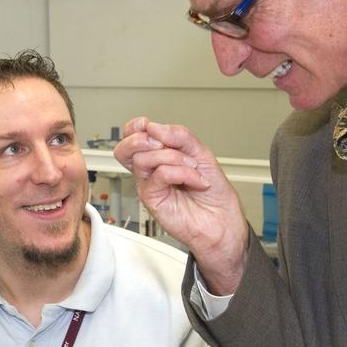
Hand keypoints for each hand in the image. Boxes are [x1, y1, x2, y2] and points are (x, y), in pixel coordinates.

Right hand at [114, 117, 250, 293]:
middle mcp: (150, 172)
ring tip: (192, 167)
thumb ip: (180, 137)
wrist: (222, 221)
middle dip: (141, 139)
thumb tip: (155, 127)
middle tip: (163, 143)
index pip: (132, 138)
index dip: (135, 127)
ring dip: (174, 157)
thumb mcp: (201, 154)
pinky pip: (160, 174)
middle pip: (124, 149)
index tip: (148, 124)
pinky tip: (195, 180)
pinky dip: (182, 172)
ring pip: (143, 158)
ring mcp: (150, 185)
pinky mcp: (153, 199)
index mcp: (158, 157)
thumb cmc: (213, 193)